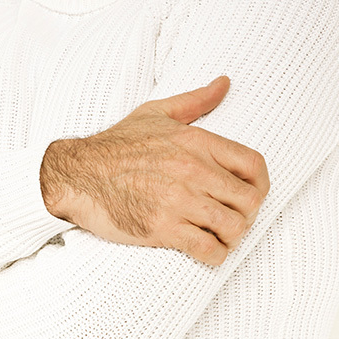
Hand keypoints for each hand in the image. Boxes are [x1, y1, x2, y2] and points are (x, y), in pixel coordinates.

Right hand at [39, 76, 268, 265]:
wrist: (77, 174)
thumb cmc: (116, 145)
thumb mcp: (156, 113)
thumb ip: (196, 100)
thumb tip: (225, 83)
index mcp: (196, 141)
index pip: (253, 165)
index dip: (261, 185)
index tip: (252, 195)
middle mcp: (192, 170)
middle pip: (248, 200)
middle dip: (247, 215)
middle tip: (233, 220)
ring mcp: (178, 200)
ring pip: (233, 227)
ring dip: (232, 238)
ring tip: (221, 237)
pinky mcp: (162, 228)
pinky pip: (207, 248)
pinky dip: (215, 255)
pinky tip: (207, 252)